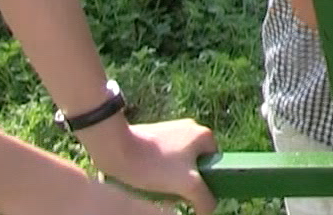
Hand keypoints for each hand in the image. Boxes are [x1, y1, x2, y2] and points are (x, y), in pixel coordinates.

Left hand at [84, 118, 217, 213]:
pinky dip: (160, 171)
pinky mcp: (155, 134)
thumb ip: (205, 198)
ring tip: (160, 189)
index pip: (214, 164)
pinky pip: (165, 158)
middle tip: (174, 193)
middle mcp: (191, 127)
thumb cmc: (155, 165)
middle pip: (195, 165)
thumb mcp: (188, 185)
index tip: (190, 192)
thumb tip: (209, 209)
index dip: (205, 182)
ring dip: (172, 179)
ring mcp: (172, 129)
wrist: (117, 150)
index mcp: (205, 134)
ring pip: (179, 163)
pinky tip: (150, 180)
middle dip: (186, 182)